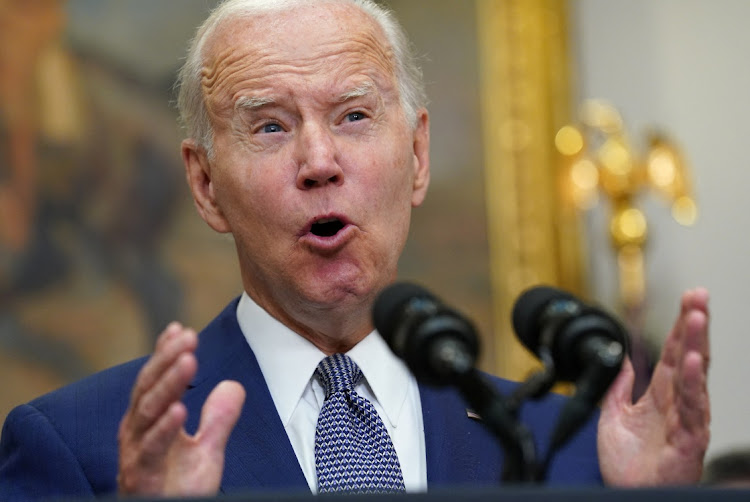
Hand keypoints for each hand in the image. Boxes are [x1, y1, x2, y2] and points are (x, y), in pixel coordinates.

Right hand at [118, 323, 245, 495]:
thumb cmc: (178, 489)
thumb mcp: (206, 450)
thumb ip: (218, 418)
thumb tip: (233, 384)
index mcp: (148, 421)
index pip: (154, 379)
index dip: (164, 353)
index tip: (180, 328)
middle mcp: (136, 432)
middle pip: (148, 387)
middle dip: (167, 359)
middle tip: (188, 336)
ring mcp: (136, 454)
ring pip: (148, 411)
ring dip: (169, 383)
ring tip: (188, 359)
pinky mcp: (142, 477)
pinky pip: (151, 449)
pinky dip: (164, 428)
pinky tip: (180, 408)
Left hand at [598, 288, 709, 485]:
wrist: (625, 494)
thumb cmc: (626, 464)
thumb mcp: (612, 416)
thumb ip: (617, 386)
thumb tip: (622, 358)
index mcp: (660, 396)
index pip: (673, 353)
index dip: (679, 326)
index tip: (688, 298)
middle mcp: (677, 404)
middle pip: (688, 357)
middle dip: (694, 326)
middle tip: (699, 296)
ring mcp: (686, 421)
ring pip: (694, 377)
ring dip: (695, 346)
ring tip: (697, 317)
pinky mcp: (688, 441)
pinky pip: (692, 409)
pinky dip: (692, 384)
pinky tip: (691, 362)